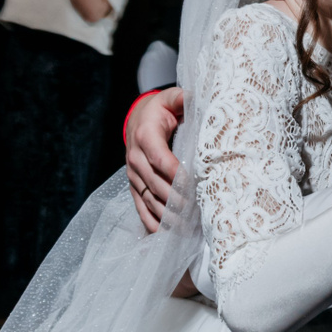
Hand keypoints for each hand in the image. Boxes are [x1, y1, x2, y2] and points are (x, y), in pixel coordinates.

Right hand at [126, 87, 184, 230]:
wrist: (137, 118)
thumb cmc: (159, 110)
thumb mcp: (170, 98)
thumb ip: (182, 97)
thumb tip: (197, 96)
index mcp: (145, 136)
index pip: (161, 159)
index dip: (176, 174)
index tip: (193, 186)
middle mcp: (135, 158)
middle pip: (155, 183)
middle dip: (175, 200)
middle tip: (195, 213)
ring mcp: (133, 175)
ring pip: (149, 199)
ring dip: (166, 215)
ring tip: (186, 229)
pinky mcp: (134, 186)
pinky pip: (140, 207)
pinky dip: (152, 222)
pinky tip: (165, 235)